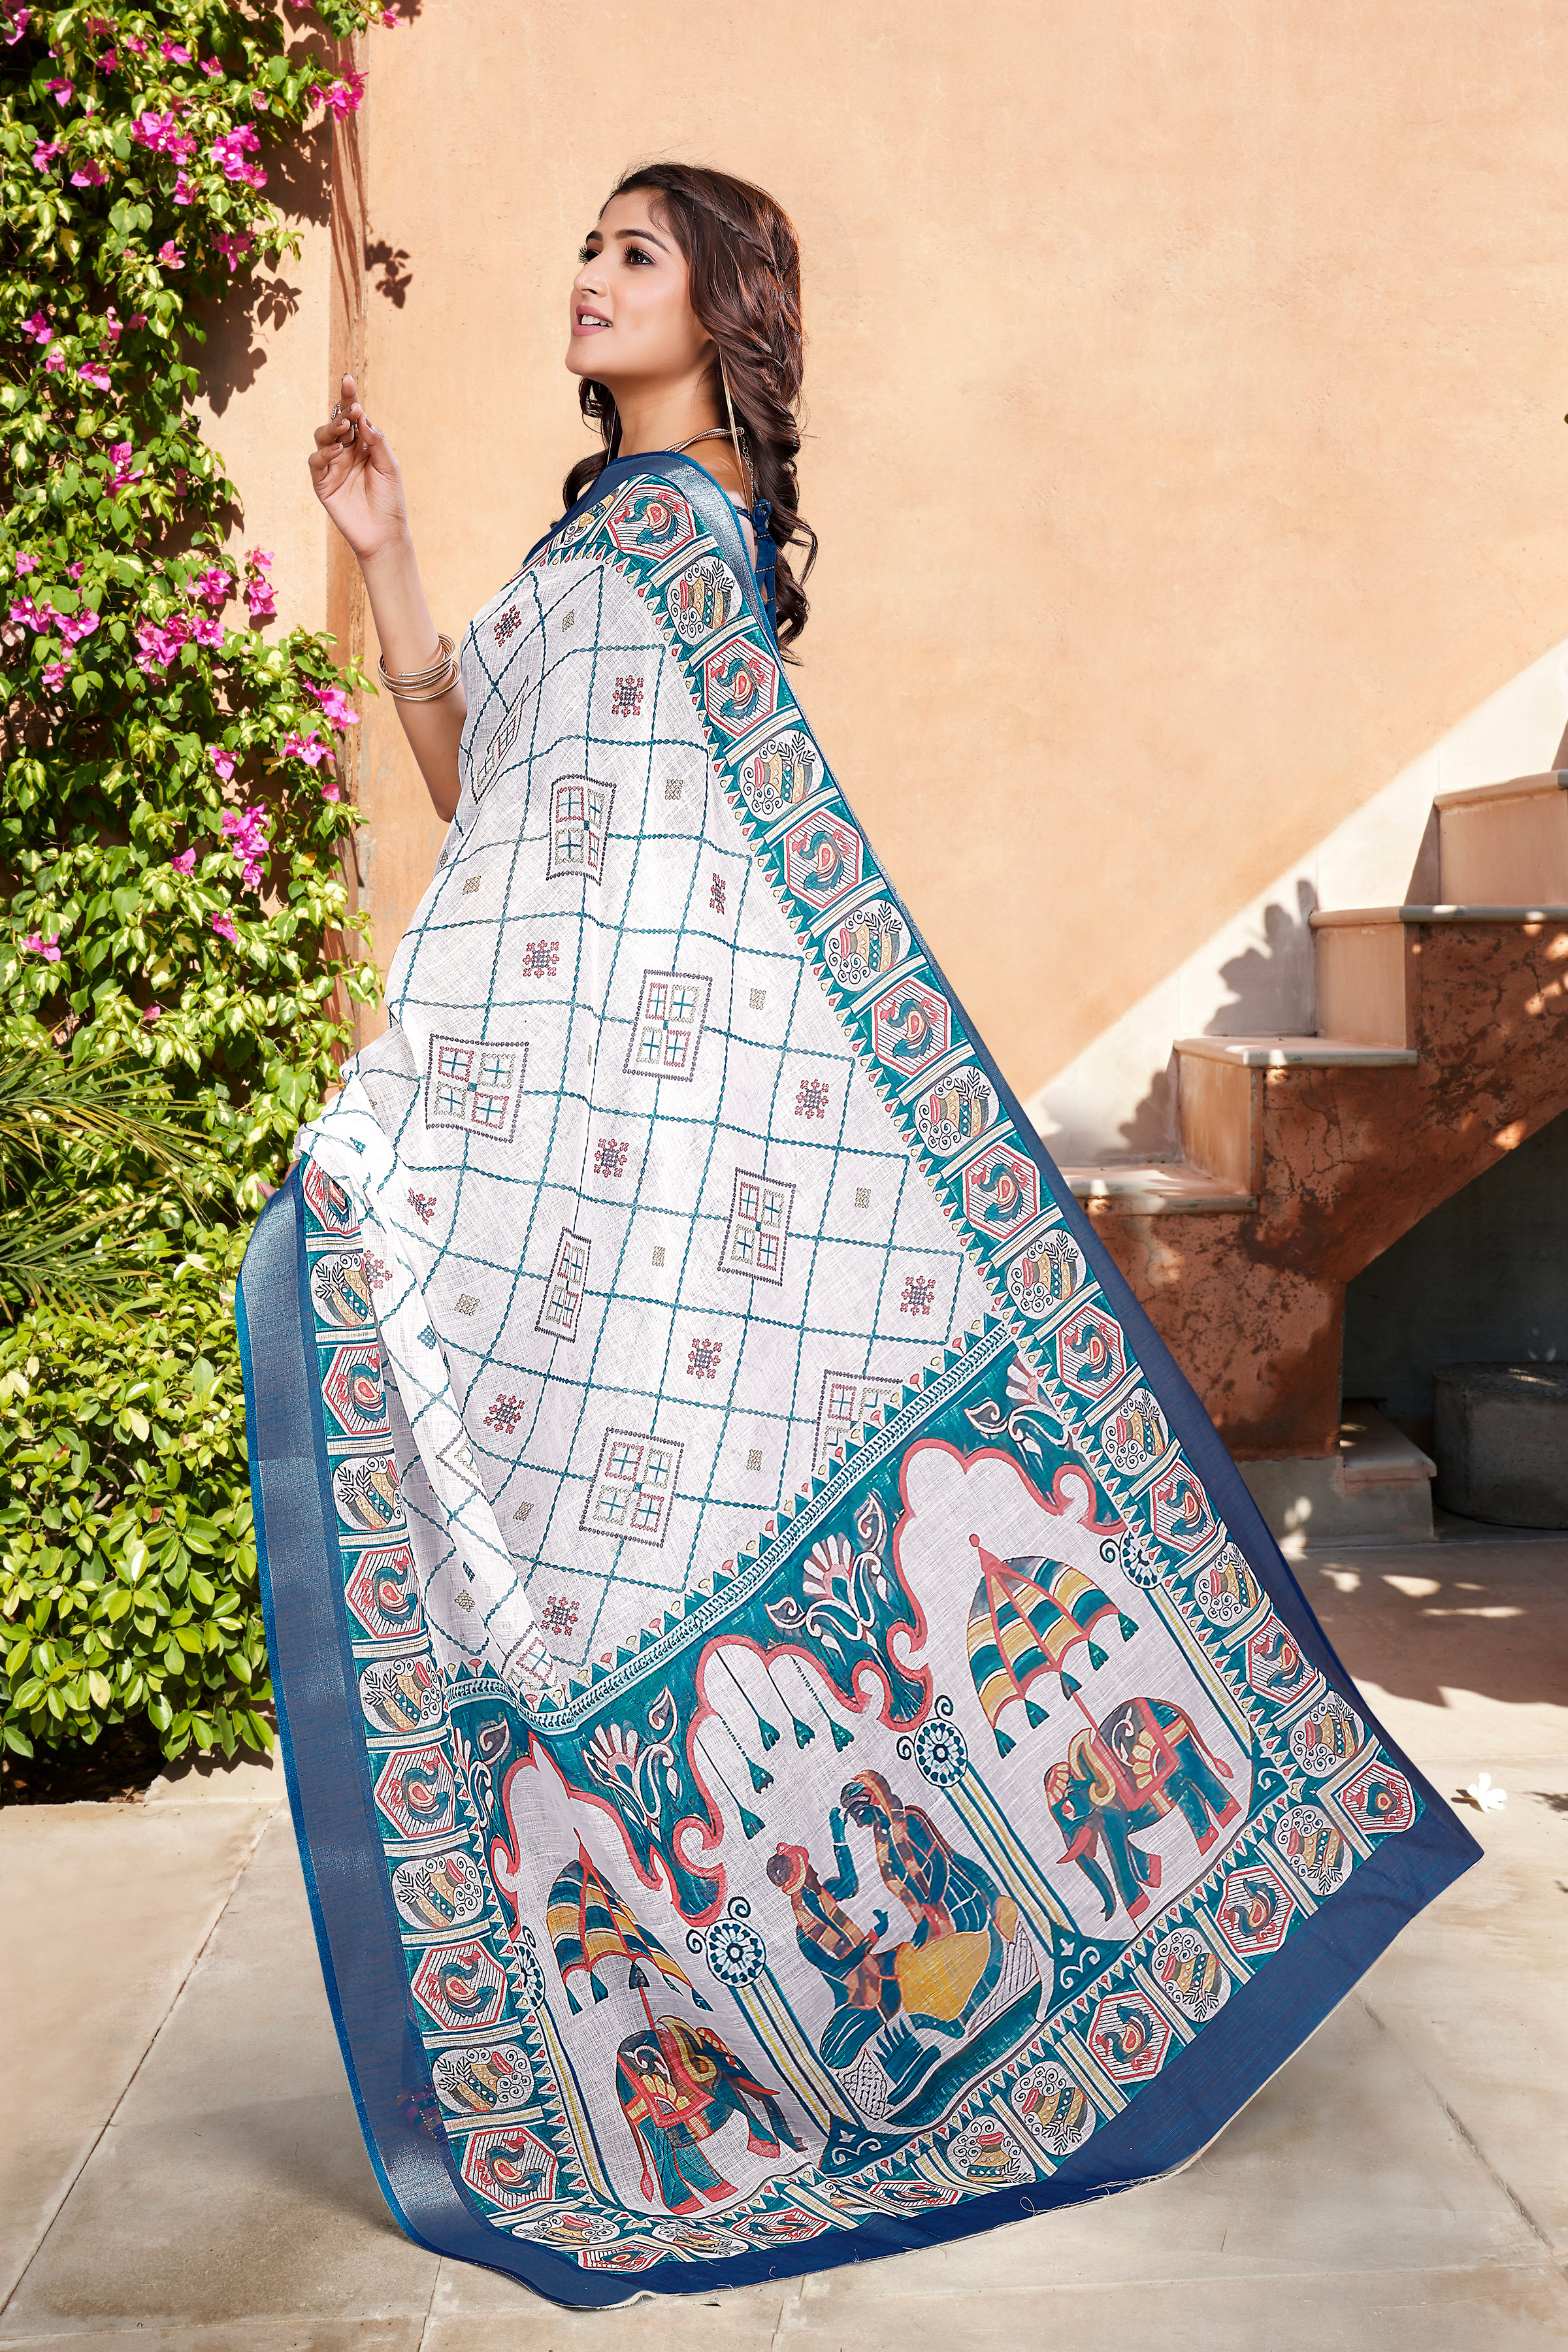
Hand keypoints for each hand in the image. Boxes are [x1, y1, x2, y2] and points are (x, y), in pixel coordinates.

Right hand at [308, 373, 409, 563]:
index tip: (348, 379)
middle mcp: (346, 452)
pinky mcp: (322, 483)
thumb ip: (377, 441)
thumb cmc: (390, 500)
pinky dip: (324, 453)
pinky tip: (338, 450)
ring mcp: (332, 466)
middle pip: (336, 422)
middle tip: (353, 409)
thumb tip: (362, 417)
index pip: (353, 416)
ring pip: (322, 437)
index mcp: (363, 444)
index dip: (349, 397)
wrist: (384, 533)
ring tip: (345, 427)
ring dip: (332, 429)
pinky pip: (316, 461)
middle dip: (342, 411)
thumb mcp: (390, 466)